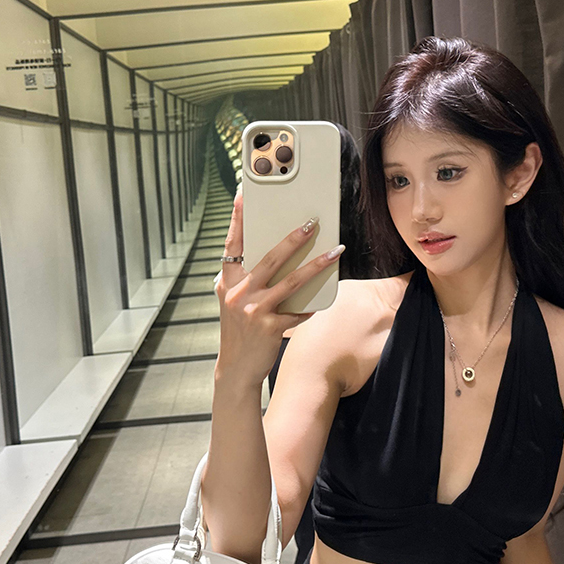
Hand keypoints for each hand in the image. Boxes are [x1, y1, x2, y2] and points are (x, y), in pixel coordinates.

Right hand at [214, 189, 344, 387]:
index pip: (232, 245)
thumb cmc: (237, 331)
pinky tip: (322, 302)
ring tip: (335, 252)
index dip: (238, 219)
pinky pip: (297, 312)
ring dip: (316, 265)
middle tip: (312, 223)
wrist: (235, 368)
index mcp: (228, 282)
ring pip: (291, 281)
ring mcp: (254, 311)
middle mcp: (239, 293)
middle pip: (270, 258)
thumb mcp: (232, 302)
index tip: (244, 195)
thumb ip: (243, 280)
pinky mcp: (270, 328)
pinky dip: (310, 307)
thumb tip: (265, 256)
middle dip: (293, 238)